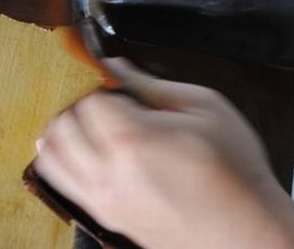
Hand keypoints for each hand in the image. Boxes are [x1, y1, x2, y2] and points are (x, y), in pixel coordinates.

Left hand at [34, 59, 293, 248]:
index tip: (126, 94)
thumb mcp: (204, 107)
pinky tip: (78, 149)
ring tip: (91, 125)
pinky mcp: (104, 215)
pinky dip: (58, 159)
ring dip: (64, 130)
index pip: (89, 100)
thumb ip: (151, 84)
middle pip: (63, 123)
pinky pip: (58, 182)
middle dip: (82, 106)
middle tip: (109, 106)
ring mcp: (102, 199)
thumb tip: (117, 65)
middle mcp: (108, 172)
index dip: (108, 89)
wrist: (244, 229)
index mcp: (133, 139)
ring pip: (49, 153)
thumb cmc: (234, 172)